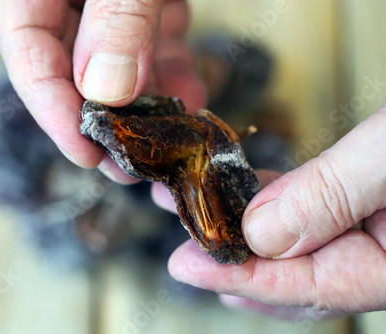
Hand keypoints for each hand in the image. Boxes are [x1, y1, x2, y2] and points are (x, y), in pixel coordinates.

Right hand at [0, 0, 205, 181]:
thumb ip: (114, 18)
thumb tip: (108, 89)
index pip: (28, 58)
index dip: (55, 113)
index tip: (86, 155)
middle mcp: (66, 3)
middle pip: (73, 73)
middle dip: (106, 122)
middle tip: (130, 165)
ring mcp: (107, 9)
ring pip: (120, 67)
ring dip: (147, 106)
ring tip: (170, 139)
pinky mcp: (145, 5)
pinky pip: (154, 46)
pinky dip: (172, 73)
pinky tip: (189, 97)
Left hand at [153, 106, 385, 316]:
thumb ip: (329, 197)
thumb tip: (258, 231)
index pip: (302, 286)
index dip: (237, 277)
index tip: (184, 264)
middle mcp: (373, 259)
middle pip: (289, 275)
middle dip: (229, 257)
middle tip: (178, 238)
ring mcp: (366, 233)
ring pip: (292, 243)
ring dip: (239, 225)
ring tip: (189, 202)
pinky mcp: (360, 203)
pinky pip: (305, 213)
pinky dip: (267, 201)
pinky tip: (235, 188)